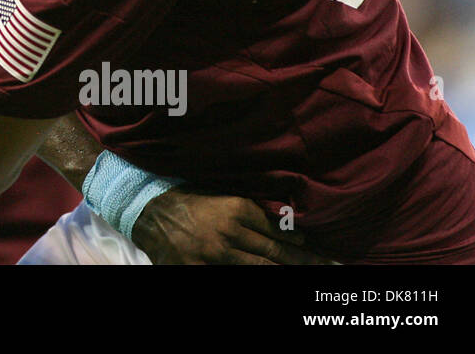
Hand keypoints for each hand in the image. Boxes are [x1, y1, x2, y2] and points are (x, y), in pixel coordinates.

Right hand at [131, 188, 335, 263]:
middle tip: (326, 267)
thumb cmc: (188, 199)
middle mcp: (228, 233)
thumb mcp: (223, 196)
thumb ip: (254, 211)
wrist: (147, 209)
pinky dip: (246, 277)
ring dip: (281, 271)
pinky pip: (229, 277)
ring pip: (257, 268)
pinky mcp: (197, 269)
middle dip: (302, 262)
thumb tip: (290, 227)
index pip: (277, 232)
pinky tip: (264, 278)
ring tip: (303, 276)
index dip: (300, 245)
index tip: (319, 253)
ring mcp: (213, 255)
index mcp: (235, 209)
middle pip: (273, 254)